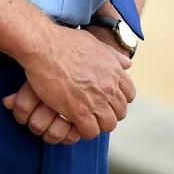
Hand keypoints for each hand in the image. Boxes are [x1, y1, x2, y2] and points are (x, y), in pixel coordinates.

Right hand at [11, 25, 135, 138]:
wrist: (44, 46)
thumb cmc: (64, 42)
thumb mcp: (93, 43)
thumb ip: (112, 55)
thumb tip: (127, 63)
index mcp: (114, 70)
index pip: (129, 94)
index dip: (119, 99)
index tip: (107, 99)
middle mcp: (109, 86)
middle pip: (120, 112)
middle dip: (109, 112)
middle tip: (94, 110)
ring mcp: (95, 100)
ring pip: (108, 125)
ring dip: (97, 123)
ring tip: (85, 118)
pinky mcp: (79, 111)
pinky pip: (90, 131)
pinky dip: (84, 130)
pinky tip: (74, 122)